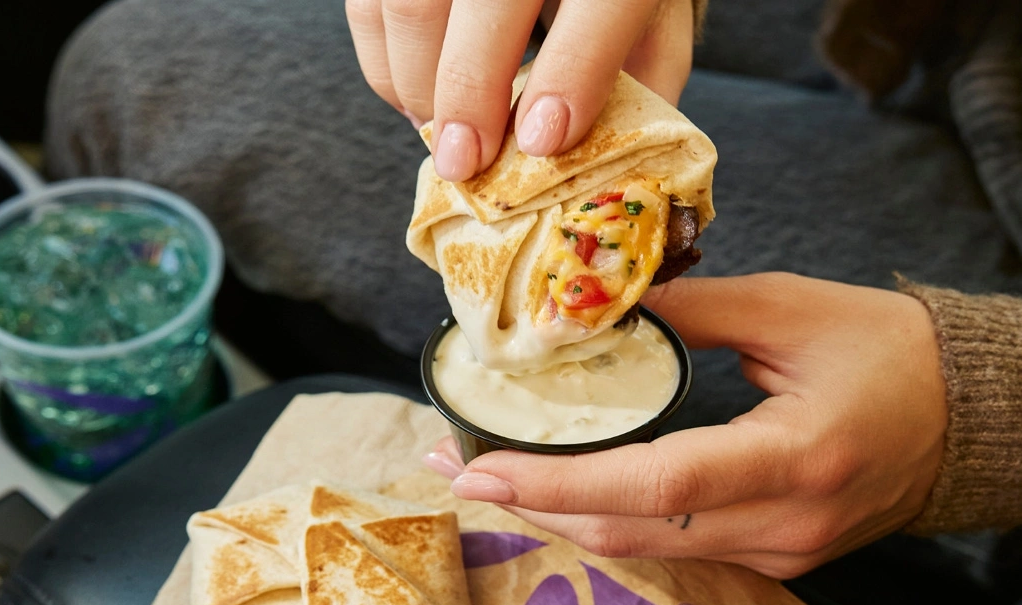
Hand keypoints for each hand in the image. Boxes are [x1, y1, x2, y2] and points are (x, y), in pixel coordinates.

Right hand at [346, 0, 695, 180]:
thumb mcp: (653, 16)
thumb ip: (644, 79)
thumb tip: (616, 171)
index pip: (598, 4)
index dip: (571, 73)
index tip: (543, 144)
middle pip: (484, 4)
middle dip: (467, 94)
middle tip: (467, 165)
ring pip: (409, 7)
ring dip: (417, 86)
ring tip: (446, 138)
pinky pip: (369, 8)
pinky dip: (385, 67)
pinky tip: (418, 100)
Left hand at [423, 273, 948, 578]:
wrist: (967, 416)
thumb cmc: (890, 351)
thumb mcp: (793, 308)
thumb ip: (694, 310)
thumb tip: (602, 304)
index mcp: (794, 457)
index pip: (656, 487)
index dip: (558, 483)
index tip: (479, 468)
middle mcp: (783, 524)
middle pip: (631, 532)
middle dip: (532, 503)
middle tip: (454, 463)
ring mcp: (780, 553)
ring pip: (644, 548)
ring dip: (561, 514)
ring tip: (490, 472)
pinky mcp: (776, 558)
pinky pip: (673, 548)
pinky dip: (611, 518)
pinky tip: (563, 489)